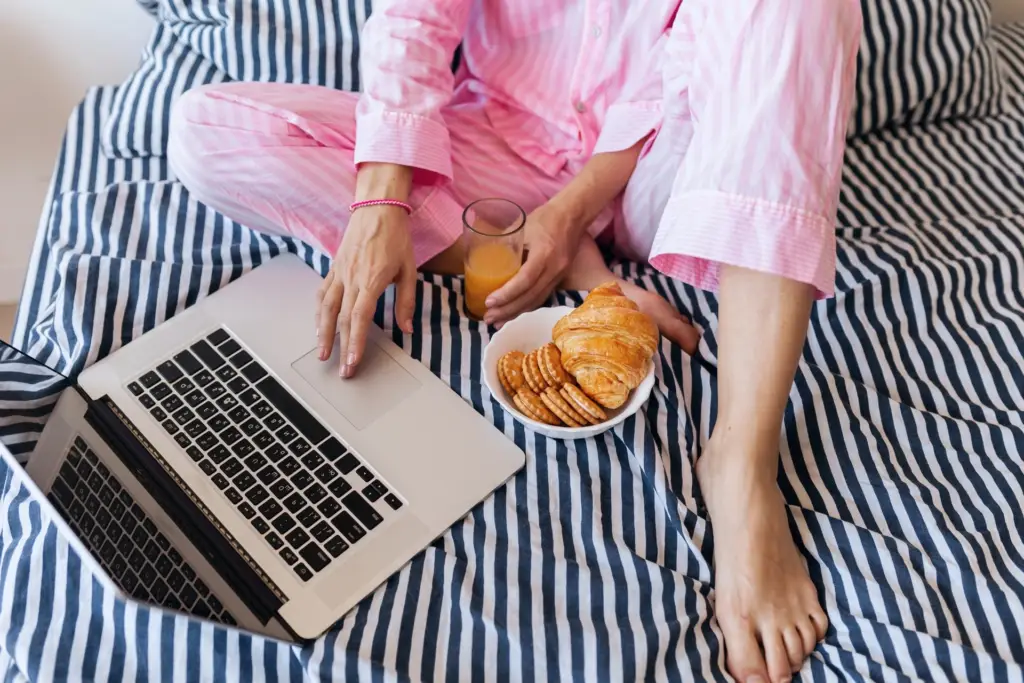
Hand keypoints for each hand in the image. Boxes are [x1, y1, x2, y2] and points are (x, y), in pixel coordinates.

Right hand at [316, 205, 415, 377]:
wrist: (378, 208)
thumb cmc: (396, 237)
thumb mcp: (409, 270)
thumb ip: (406, 302)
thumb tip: (407, 329)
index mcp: (370, 281)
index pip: (358, 319)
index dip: (354, 343)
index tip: (352, 362)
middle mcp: (350, 279)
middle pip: (339, 319)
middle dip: (339, 347)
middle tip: (341, 370)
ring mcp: (339, 273)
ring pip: (325, 308)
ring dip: (322, 332)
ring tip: (322, 352)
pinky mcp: (334, 267)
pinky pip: (322, 292)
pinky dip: (319, 311)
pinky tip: (319, 322)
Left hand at [483, 202, 580, 324]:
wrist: (573, 215)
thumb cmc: (544, 218)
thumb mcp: (522, 227)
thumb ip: (505, 244)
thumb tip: (483, 258)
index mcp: (544, 254)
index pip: (524, 280)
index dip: (506, 294)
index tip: (489, 302)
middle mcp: (554, 268)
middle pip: (530, 296)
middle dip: (508, 310)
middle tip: (488, 318)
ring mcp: (559, 275)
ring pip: (537, 300)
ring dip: (517, 313)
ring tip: (498, 322)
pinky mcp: (560, 278)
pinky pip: (542, 297)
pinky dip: (527, 307)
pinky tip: (515, 313)